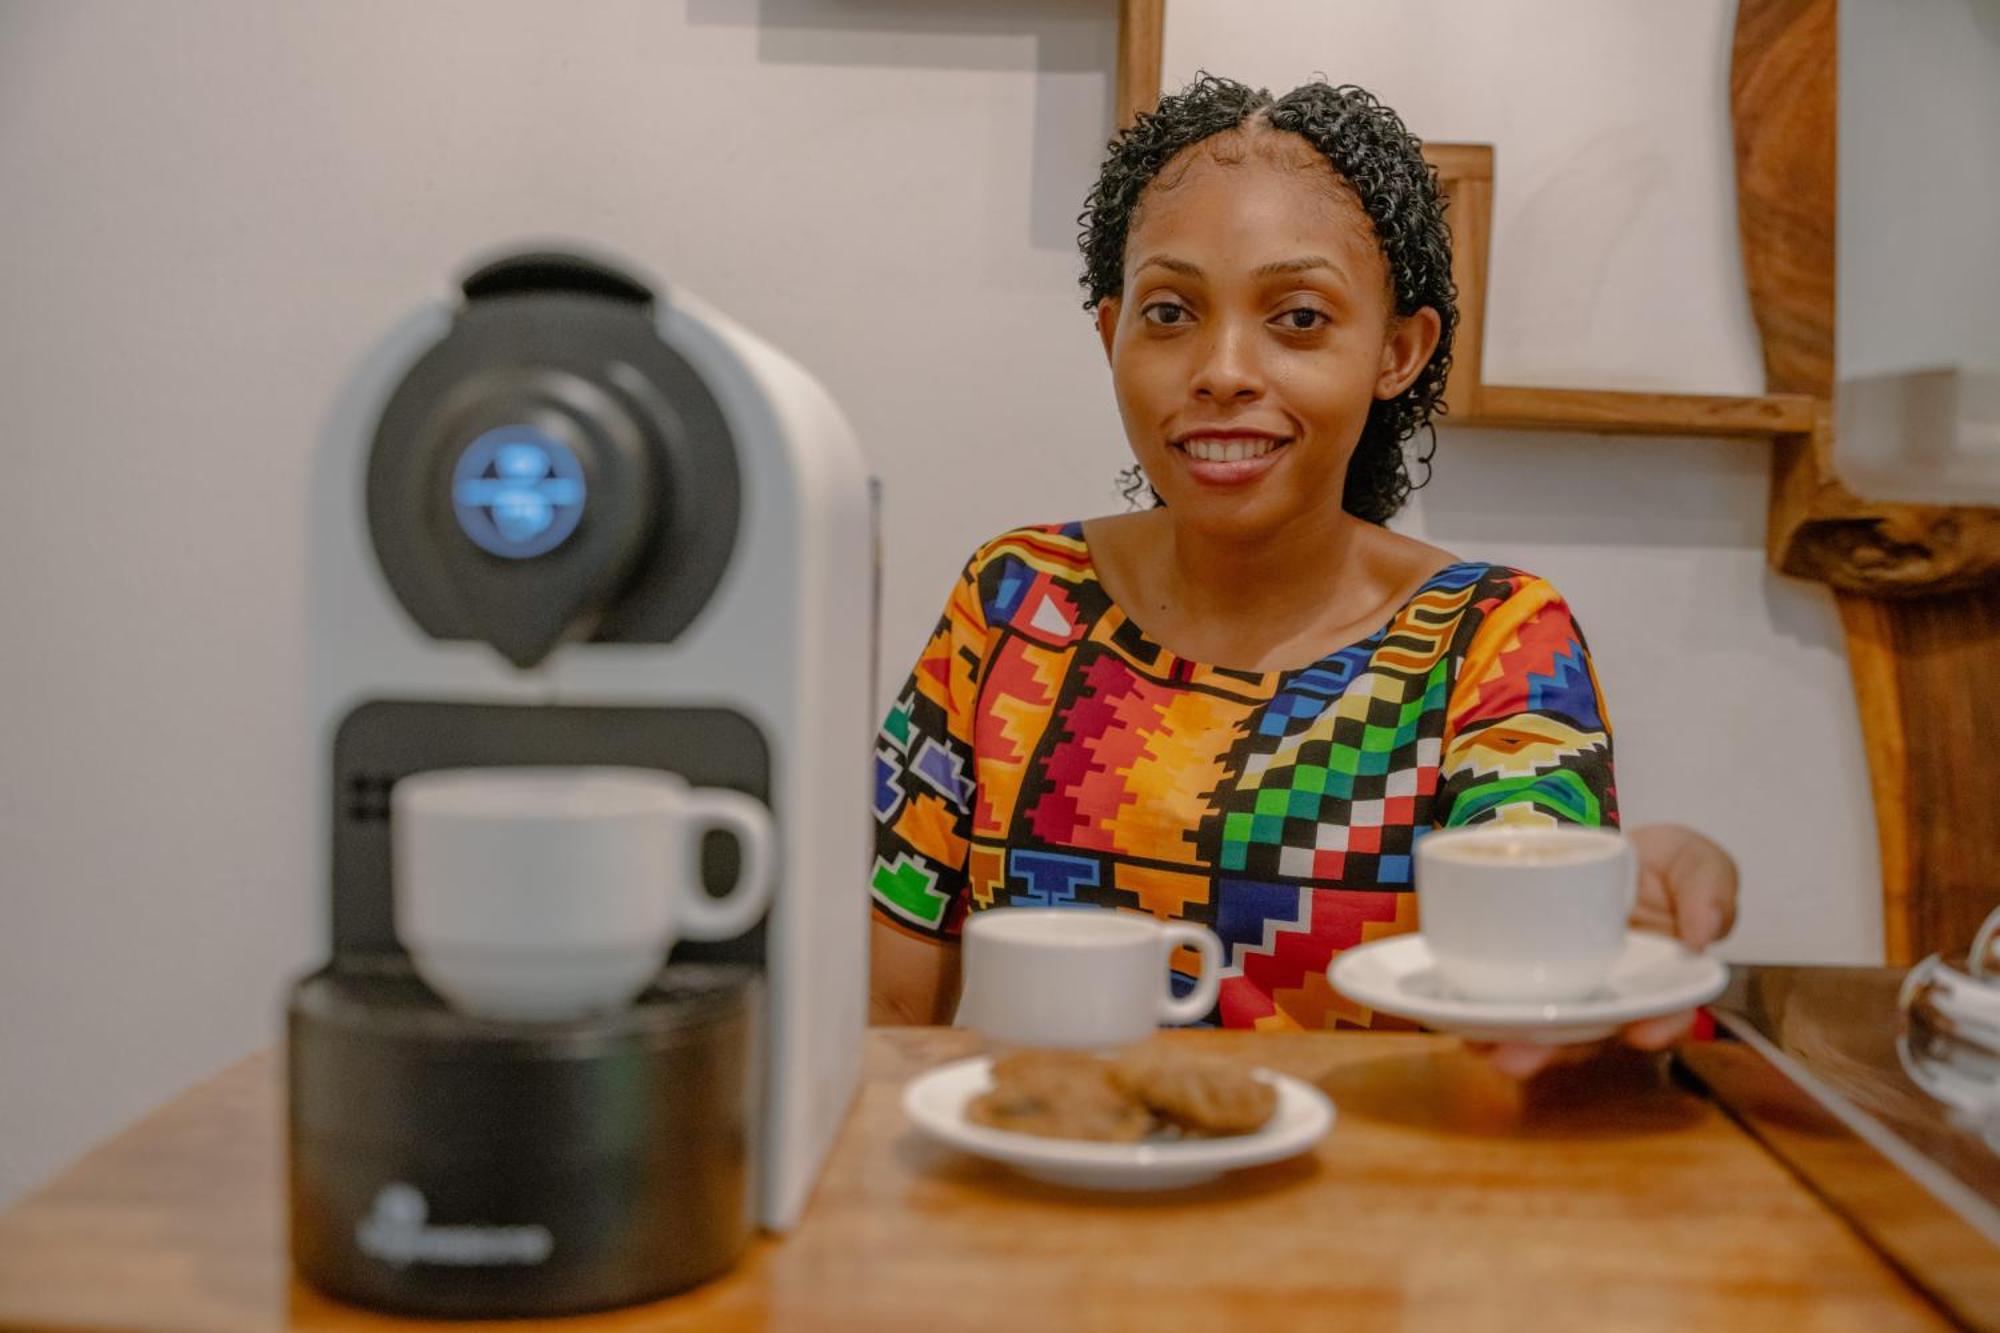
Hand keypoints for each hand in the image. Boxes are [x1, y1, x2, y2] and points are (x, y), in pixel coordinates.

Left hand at [1474, 822, 1738, 1079]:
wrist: (1602, 848)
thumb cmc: (1657, 863)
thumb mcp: (1693, 860)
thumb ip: (1709, 888)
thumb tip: (1703, 934)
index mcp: (1661, 980)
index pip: (1668, 1014)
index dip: (1659, 1028)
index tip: (1642, 1032)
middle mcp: (1612, 997)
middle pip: (1587, 1035)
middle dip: (1551, 1051)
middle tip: (1518, 1057)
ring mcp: (1567, 990)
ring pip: (1540, 1029)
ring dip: (1507, 1040)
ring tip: (1477, 1043)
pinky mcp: (1526, 975)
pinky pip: (1503, 1003)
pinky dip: (1479, 1013)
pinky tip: (1455, 1017)